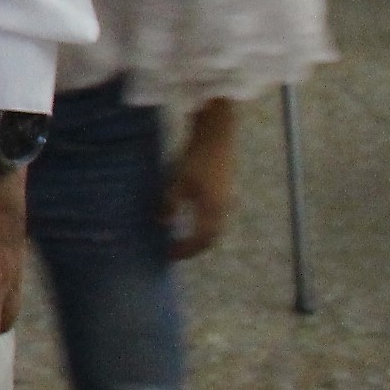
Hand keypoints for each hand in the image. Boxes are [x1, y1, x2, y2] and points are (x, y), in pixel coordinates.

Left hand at [163, 104, 238, 260]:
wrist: (217, 133)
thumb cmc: (196, 158)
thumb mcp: (178, 182)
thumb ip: (170, 204)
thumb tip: (163, 222)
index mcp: (213, 210)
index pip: (201, 240)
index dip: (186, 250)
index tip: (170, 255)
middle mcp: (224, 208)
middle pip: (211, 236)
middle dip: (195, 246)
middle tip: (177, 249)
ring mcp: (227, 197)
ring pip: (214, 224)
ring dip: (200, 233)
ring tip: (182, 234)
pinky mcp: (224, 186)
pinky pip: (214, 212)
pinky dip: (203, 220)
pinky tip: (190, 214)